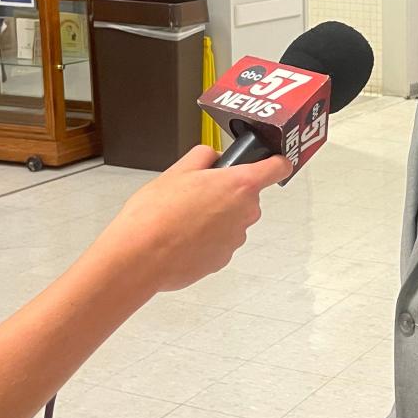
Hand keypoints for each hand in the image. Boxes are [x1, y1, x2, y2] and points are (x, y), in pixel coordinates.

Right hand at [92, 146, 291, 293]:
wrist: (140, 256)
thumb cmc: (156, 214)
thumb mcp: (178, 170)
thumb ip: (204, 156)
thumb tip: (213, 157)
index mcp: (240, 184)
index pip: (277, 168)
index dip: (275, 163)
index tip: (271, 162)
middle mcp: (245, 212)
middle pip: (247, 197)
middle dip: (227, 194)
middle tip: (197, 194)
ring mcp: (236, 238)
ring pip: (232, 221)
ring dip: (215, 218)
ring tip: (183, 219)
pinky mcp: (223, 260)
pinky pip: (219, 243)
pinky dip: (205, 240)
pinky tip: (182, 238)